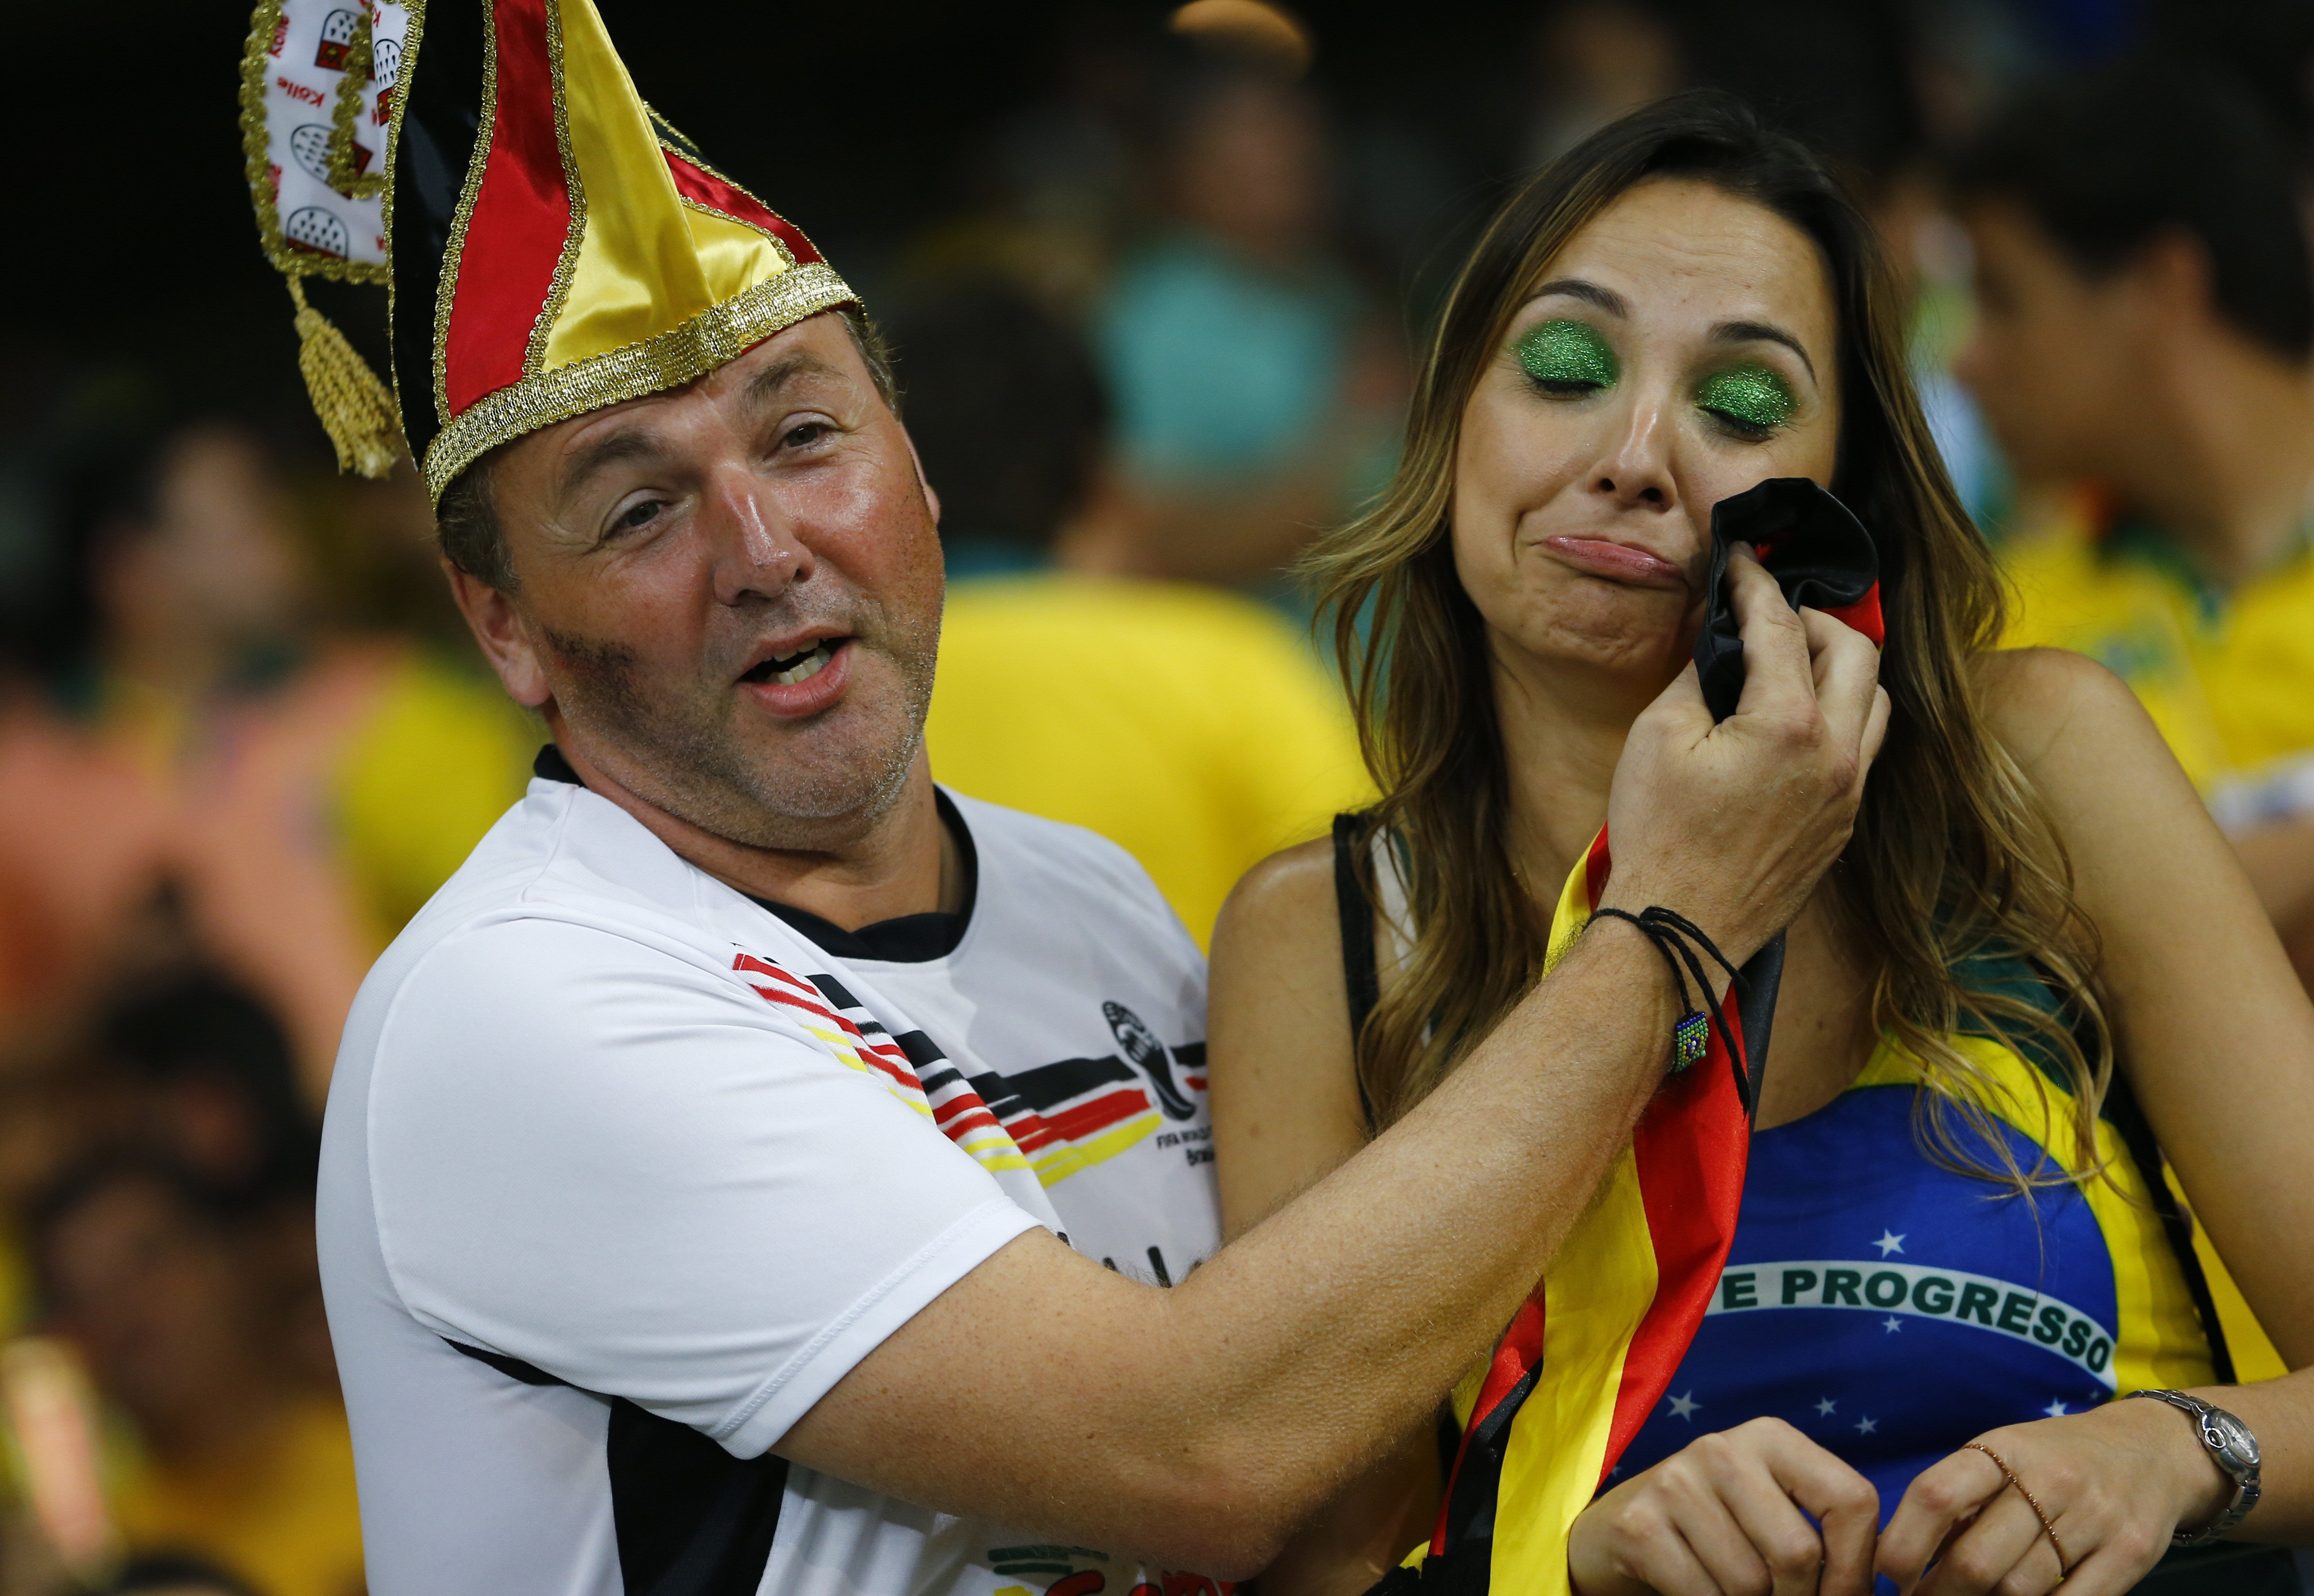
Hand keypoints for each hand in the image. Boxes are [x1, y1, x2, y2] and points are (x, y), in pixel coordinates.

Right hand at [1568, 1417, 1879, 1595]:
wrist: (1622, 1532)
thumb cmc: (1718, 1529)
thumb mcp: (1773, 1510)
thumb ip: (1822, 1534)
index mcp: (1771, 1438)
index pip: (1852, 1500)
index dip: (1859, 1568)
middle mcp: (1722, 1448)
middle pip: (1799, 1553)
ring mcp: (1675, 1483)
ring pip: (1751, 1584)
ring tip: (1737, 1593)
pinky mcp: (1640, 1525)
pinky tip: (1701, 1593)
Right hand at [1604, 546, 1891, 966]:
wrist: (1679, 928)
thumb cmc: (1659, 834)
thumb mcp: (1658, 735)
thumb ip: (1699, 673)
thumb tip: (1721, 636)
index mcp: (1789, 725)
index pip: (1781, 627)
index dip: (1755, 584)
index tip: (1740, 560)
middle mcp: (1838, 754)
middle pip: (1854, 650)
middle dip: (1812, 619)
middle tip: (1767, 613)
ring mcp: (1849, 793)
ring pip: (1875, 699)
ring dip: (1840, 666)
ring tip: (1793, 661)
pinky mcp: (1844, 824)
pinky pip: (1865, 746)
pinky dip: (1841, 713)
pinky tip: (1798, 718)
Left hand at [1876, 1399, 2233, 1594]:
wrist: (2154, 1451)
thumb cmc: (2056, 1460)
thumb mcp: (2004, 1457)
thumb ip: (1961, 1499)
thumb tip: (1903, 1556)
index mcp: (2004, 1449)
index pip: (1936, 1495)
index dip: (1903, 1543)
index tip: (1889, 1571)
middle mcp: (2049, 1480)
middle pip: (1975, 1559)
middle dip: (1938, 1592)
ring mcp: (2093, 1519)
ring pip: (2018, 1590)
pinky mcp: (2130, 1555)